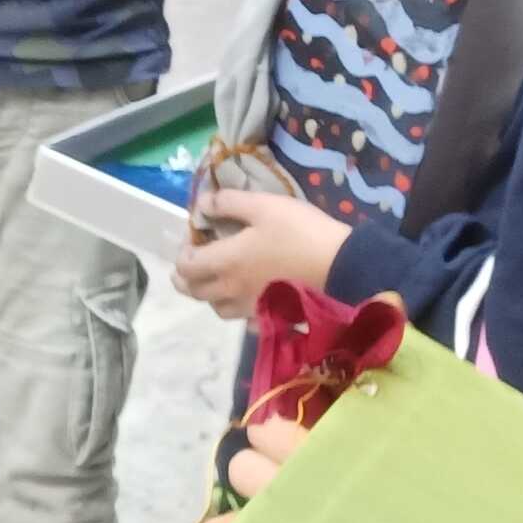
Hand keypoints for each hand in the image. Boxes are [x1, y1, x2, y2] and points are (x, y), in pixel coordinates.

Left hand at [174, 185, 350, 315]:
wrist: (340, 266)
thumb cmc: (299, 232)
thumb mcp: (263, 205)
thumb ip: (228, 203)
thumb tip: (202, 204)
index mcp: (224, 263)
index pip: (185, 267)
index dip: (182, 252)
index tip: (195, 237)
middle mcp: (230, 290)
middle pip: (194, 292)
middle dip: (187, 276)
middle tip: (197, 259)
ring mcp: (249, 307)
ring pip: (216, 308)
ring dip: (210, 294)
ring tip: (220, 277)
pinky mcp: (269, 316)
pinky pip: (242, 319)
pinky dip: (237, 308)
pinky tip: (248, 296)